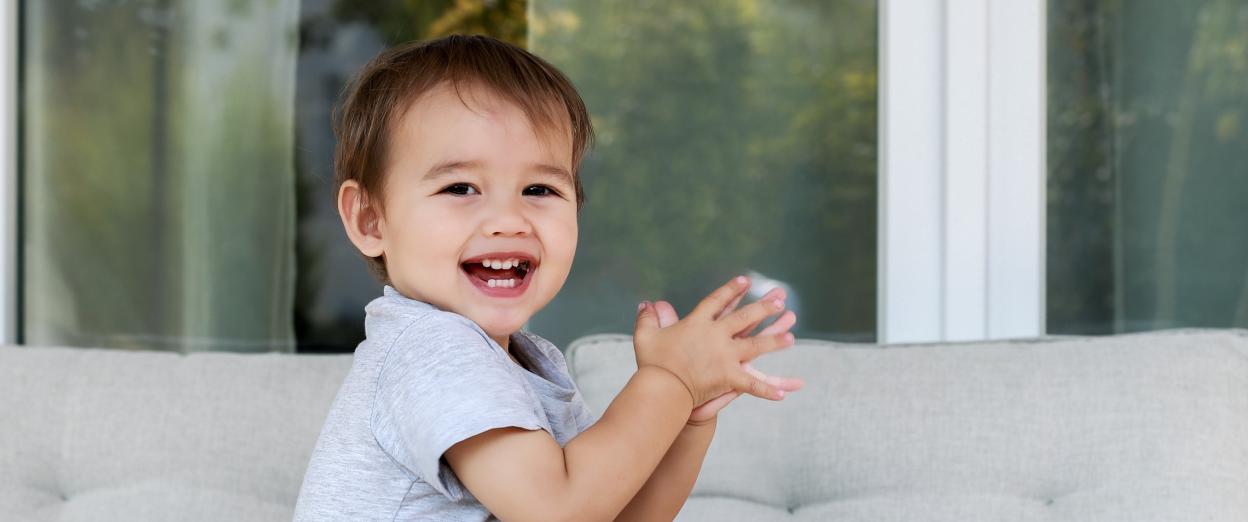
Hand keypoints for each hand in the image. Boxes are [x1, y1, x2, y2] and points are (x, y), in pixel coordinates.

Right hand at [648, 289, 803, 424]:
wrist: (661, 386)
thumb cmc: (652, 362)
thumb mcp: (646, 336)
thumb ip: (647, 318)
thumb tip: (646, 303)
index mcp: (697, 323)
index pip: (716, 301)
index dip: (731, 290)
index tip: (745, 280)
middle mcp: (715, 335)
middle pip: (744, 317)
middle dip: (763, 308)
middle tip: (779, 300)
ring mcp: (725, 355)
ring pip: (756, 345)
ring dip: (774, 341)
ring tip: (791, 337)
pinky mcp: (729, 376)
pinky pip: (752, 384)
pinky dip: (767, 390)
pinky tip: (783, 395)